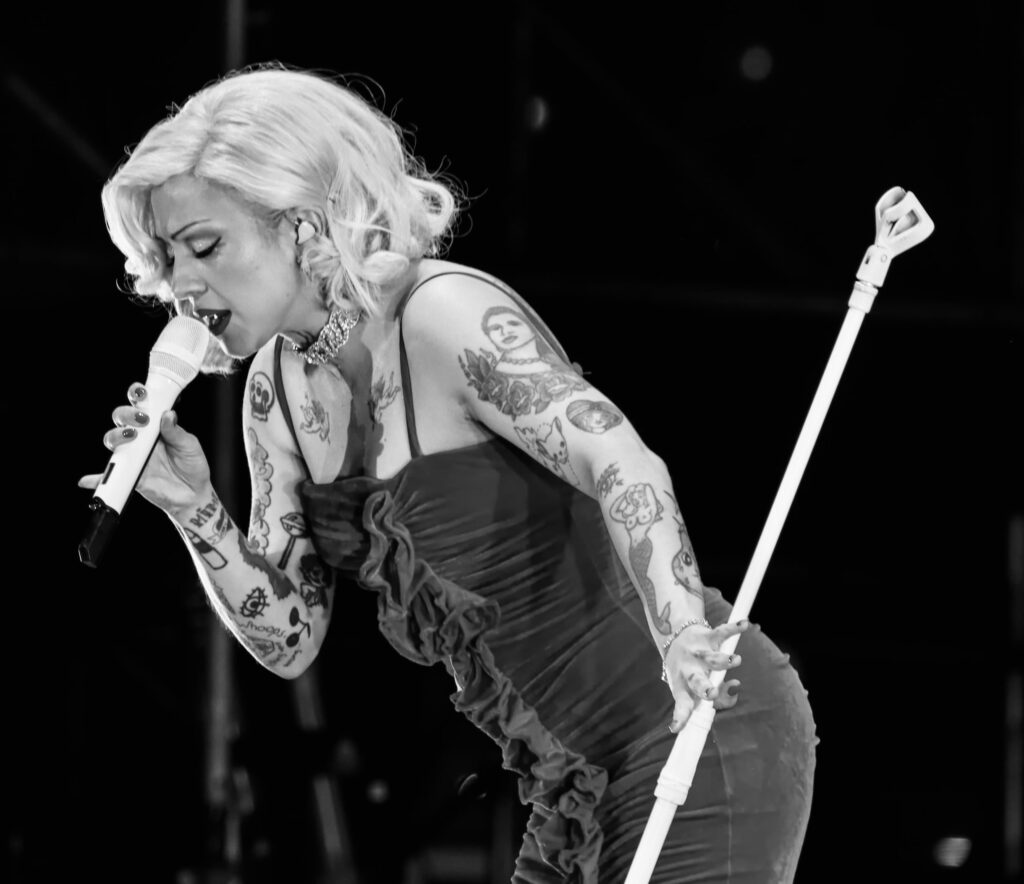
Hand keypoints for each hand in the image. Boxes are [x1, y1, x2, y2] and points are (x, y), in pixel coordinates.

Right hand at [77, 382, 212, 514]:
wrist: (192, 494)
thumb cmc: (192, 465)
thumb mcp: (189, 446)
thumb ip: (176, 432)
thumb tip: (168, 414)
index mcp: (155, 427)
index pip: (142, 406)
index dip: (137, 396)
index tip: (142, 393)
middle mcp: (140, 438)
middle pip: (121, 419)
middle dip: (126, 414)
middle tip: (142, 419)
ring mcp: (132, 455)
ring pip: (112, 440)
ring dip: (116, 435)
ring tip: (130, 436)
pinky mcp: (128, 475)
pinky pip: (107, 476)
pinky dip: (94, 479)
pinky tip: (87, 480)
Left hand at [665, 619, 749, 731]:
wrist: (674, 637)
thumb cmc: (689, 671)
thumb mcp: (697, 688)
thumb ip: (720, 697)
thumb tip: (735, 688)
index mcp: (682, 686)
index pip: (681, 704)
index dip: (680, 717)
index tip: (675, 727)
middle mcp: (688, 670)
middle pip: (696, 681)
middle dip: (704, 687)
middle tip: (712, 692)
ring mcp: (697, 653)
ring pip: (711, 657)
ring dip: (723, 659)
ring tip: (735, 660)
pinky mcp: (705, 636)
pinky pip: (721, 631)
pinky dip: (734, 628)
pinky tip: (744, 625)